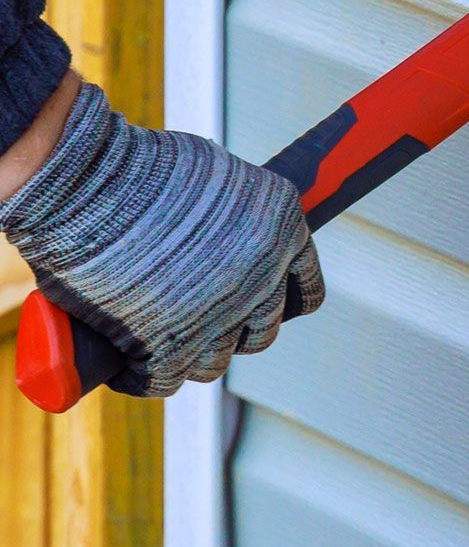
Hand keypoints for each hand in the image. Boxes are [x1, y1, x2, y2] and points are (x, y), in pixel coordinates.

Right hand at [0, 78, 321, 396]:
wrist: (87, 181)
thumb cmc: (141, 167)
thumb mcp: (216, 176)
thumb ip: (236, 212)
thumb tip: (228, 236)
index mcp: (285, 230)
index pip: (304, 290)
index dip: (278, 301)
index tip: (257, 305)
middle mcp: (263, 277)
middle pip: (262, 332)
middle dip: (233, 330)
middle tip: (197, 320)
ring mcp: (219, 317)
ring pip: (215, 361)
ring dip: (190, 357)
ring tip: (160, 341)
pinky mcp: (167, 347)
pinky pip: (164, 380)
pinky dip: (142, 378)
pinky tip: (128, 369)